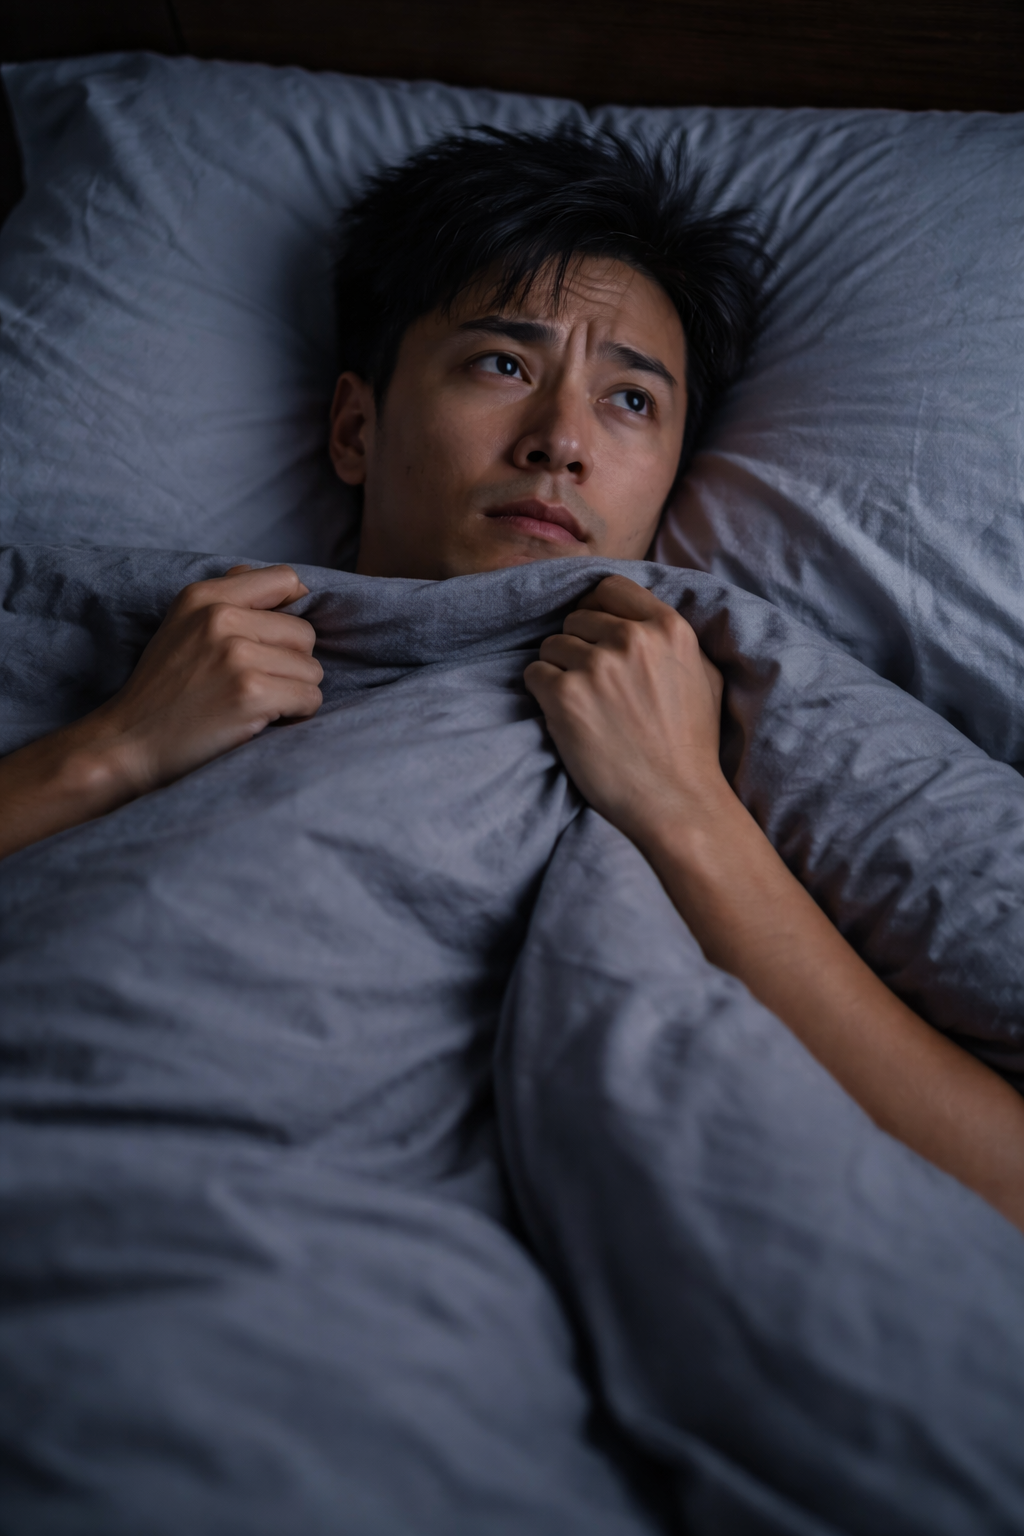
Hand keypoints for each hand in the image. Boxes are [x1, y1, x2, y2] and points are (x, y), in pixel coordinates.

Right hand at [88, 564, 322, 795]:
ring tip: (255, 703)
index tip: (274, 641)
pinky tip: (263, 720)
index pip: (285, 579)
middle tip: (255, 683)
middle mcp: (220, 617)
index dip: (291, 611)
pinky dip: (296, 715)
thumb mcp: (184, 625)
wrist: (129, 744)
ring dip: (293, 692)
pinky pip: (309, 698)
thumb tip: (293, 585)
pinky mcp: (251, 693)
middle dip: (291, 663)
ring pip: (312, 669)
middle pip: (304, 633)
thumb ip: (232, 598)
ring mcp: (236, 655)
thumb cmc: (164, 689)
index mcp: (204, 595)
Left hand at [523, 575, 726, 849]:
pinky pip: (533, 674)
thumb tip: (643, 616)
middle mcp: (632, 639)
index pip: (610, 587)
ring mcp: (596, 666)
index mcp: (668, 627)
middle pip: (576, 619)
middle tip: (592, 686)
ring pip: (551, 645)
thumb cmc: (692, 746)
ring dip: (558, 672)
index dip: (596, 608)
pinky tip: (565, 718)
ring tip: (582, 706)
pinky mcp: (565, 696)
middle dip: (578, 647)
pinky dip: (542, 694)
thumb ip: (673, 639)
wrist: (677, 803)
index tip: (593, 632)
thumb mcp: (704, 675)